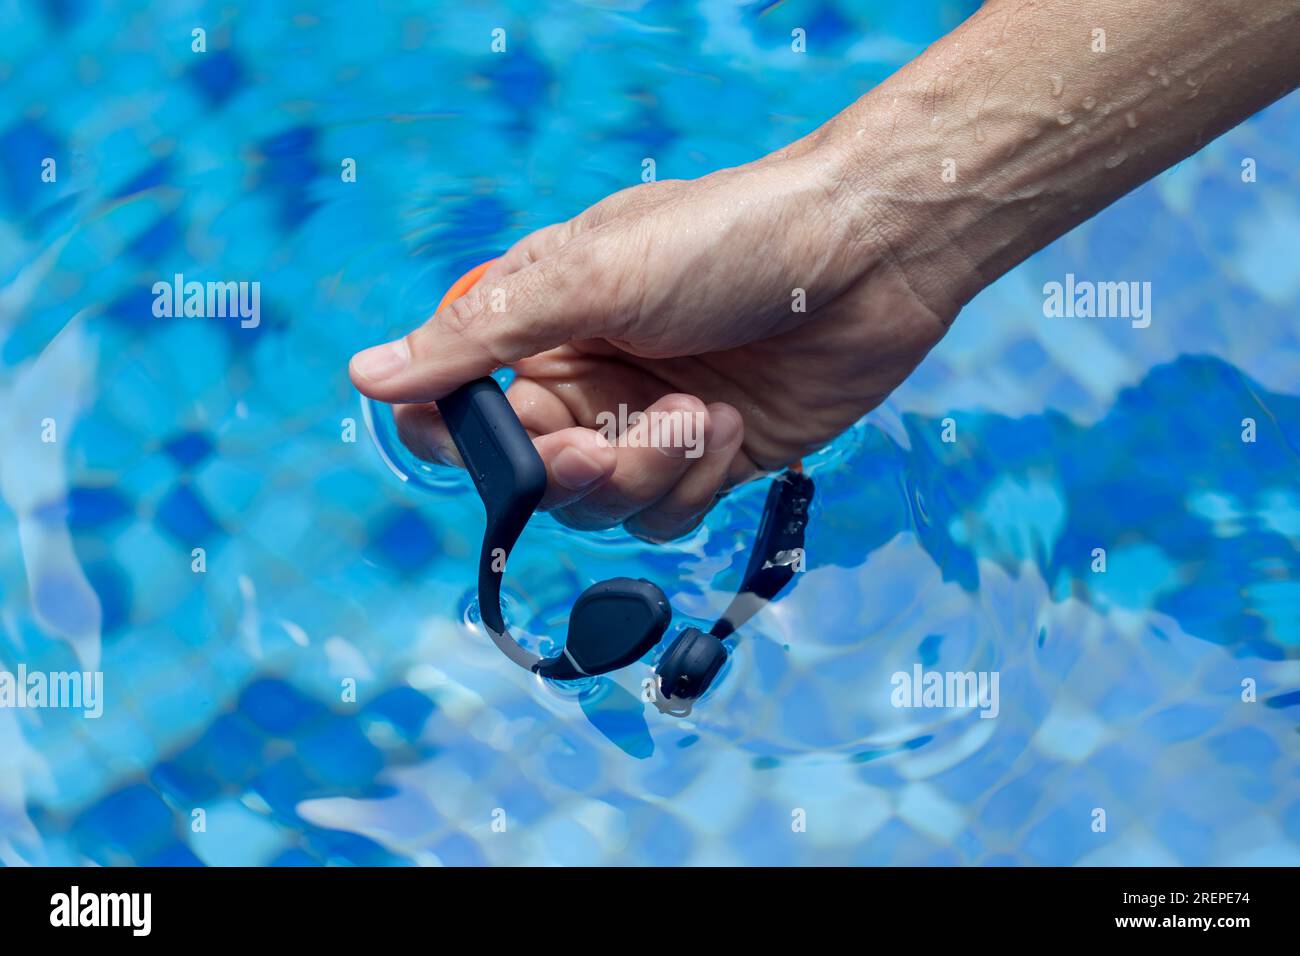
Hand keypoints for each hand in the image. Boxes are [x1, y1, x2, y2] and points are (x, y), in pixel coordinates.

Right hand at [348, 141, 953, 540]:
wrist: (869, 255)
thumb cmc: (732, 239)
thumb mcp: (594, 276)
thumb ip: (480, 337)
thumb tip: (368, 375)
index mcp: (541, 323)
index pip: (458, 406)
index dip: (462, 441)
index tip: (503, 445)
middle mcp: (587, 378)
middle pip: (533, 475)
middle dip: (574, 471)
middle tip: (607, 446)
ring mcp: (646, 422)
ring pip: (600, 507)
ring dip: (648, 473)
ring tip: (700, 412)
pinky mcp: (706, 459)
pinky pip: (665, 515)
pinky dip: (695, 481)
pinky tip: (731, 424)